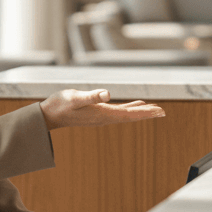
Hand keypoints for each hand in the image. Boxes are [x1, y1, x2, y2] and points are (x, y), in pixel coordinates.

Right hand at [39, 89, 165, 129]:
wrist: (48, 115)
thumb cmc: (60, 105)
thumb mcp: (75, 98)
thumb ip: (91, 96)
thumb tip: (107, 94)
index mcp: (102, 114)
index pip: (129, 114)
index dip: (145, 112)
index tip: (160, 112)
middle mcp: (104, 117)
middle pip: (131, 116)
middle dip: (147, 113)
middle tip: (163, 112)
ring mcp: (101, 115)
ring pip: (126, 114)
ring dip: (140, 111)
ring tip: (154, 109)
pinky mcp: (97, 112)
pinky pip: (118, 111)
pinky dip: (129, 107)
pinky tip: (135, 105)